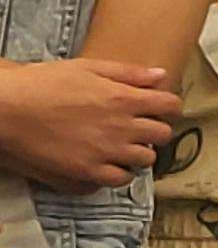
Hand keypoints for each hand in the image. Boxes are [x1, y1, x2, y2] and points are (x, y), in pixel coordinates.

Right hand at [0, 58, 180, 190]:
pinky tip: (111, 164)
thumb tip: (161, 76)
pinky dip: (120, 173)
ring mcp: (106, 152)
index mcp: (124, 98)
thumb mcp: (87, 68)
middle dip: (154, 129)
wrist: (7, 108)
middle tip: (140, 128)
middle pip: (163, 134)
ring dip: (139, 152)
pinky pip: (120, 179)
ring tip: (124, 146)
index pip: (171, 106)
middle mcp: (122, 127)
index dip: (168, 106)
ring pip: (146, 159)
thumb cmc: (43, 83)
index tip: (159, 108)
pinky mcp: (87, 171)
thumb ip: (128, 73)